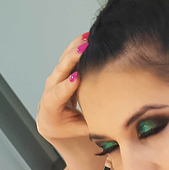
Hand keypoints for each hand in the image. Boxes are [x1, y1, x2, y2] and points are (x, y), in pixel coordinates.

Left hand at [36, 34, 105, 169]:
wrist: (56, 127)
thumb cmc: (72, 132)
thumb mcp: (84, 131)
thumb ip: (96, 124)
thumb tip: (120, 123)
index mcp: (50, 112)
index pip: (55, 98)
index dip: (65, 88)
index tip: (75, 78)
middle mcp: (48, 95)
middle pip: (57, 76)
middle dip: (69, 61)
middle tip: (83, 49)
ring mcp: (53, 83)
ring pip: (61, 64)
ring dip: (73, 50)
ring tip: (87, 38)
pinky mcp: (60, 74)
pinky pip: (66, 60)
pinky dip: (75, 48)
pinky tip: (86, 37)